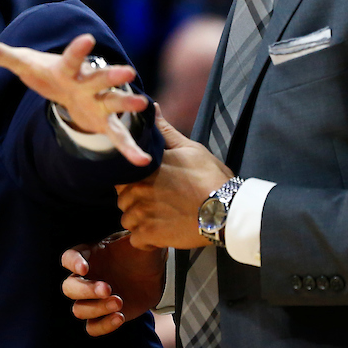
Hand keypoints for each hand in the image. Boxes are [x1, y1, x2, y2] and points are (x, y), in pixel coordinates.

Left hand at [0, 31, 151, 165]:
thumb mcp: (21, 63)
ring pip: (114, 102)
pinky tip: (141, 161)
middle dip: (112, 75)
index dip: (78, 49)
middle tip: (127, 70)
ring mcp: (98, 102)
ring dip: (127, 104)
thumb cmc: (44, 72)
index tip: (88, 38)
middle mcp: (86, 82)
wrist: (68, 86)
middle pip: (99, 78)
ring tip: (142, 103)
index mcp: (67, 68)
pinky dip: (128, 148)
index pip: (71, 57)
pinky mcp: (102, 122)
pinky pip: (117, 136)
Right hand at [62, 232, 166, 335]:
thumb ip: (134, 235)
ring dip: (96, 308)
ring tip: (119, 301)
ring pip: (79, 310)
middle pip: (69, 288)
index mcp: (88, 256)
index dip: (72, 264)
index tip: (85, 267)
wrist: (156, 273)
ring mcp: (93, 299)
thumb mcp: (138, 241)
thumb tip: (138, 226)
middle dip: (86, 290)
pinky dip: (103, 325)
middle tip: (108, 288)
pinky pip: (92, 328)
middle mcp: (86, 278)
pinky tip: (120, 317)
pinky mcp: (104, 316)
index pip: (68, 258)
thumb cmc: (141, 253)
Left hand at [116, 106, 232, 248]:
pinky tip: (162, 233)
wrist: (227, 211)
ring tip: (162, 218)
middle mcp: (137, 191)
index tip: (147, 185)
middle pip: (123, 199)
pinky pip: (136, 240)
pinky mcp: (149, 235)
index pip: (121, 176)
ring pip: (127, 220)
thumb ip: (165, 131)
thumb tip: (152, 107)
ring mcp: (141, 214)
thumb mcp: (190, 149)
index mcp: (143, 169)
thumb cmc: (210, 178)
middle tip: (158, 203)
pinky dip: (146, 240)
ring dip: (140, 221)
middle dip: (136, 202)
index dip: (132, 181)